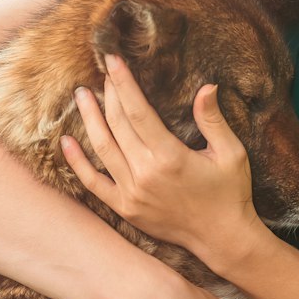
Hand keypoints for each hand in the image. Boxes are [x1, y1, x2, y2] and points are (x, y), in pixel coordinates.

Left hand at [61, 54, 260, 267]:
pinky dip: (77, 162)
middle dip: (108, 95)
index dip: (124, 83)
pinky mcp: (125, 208)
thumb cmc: (230, 192)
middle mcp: (146, 173)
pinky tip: (67, 141)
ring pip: (102, 148)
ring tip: (81, 96)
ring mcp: (131, 193)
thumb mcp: (231, 153)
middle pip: (118, 124)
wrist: (222, 238)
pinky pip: (93, 183)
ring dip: (90, 119)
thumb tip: (207, 87)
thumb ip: (213, 120)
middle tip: (102, 73)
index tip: (113, 60)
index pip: (138, 111)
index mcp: (170, 156)